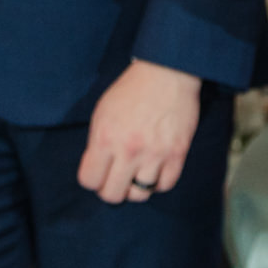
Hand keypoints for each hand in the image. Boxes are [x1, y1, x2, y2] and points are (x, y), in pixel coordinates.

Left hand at [77, 59, 201, 203]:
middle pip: (113, 195)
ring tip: (137, 173)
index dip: (92, 179)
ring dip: (136, 187)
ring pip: (140, 195)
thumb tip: (97, 169)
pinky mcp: (177, 153)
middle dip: (111, 189)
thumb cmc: (132, 90)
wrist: (167, 72)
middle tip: (117, 178)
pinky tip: (155, 170)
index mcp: (105, 137)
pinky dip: (158, 182)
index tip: (99, 173)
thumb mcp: (103, 112)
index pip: (89, 180)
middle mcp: (129, 150)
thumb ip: (97, 142)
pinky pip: (165, 186)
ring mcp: (155, 154)